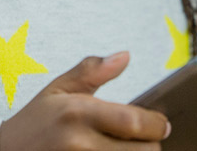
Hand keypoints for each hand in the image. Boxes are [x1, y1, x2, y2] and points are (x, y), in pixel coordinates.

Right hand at [0, 52, 170, 150]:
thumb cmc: (35, 121)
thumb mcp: (58, 88)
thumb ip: (92, 70)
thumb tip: (125, 56)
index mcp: (79, 113)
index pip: (136, 122)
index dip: (157, 124)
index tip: (161, 124)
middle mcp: (81, 143)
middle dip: (150, 145)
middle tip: (144, 139)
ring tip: (128, 147)